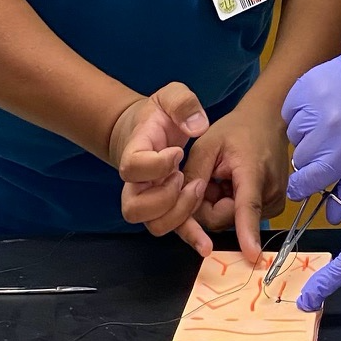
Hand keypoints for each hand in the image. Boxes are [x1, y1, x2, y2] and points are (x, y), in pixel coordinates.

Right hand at [111, 83, 208, 243]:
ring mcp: (148, 199)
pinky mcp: (165, 209)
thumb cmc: (160, 115)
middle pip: (135, 208)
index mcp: (134, 152)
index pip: (133, 167)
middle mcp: (135, 183)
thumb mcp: (171, 96)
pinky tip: (207, 244)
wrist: (150, 132)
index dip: (156, 164)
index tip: (177, 152)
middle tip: (185, 178)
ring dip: (180, 214)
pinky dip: (190, 237)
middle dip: (166, 197)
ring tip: (198, 190)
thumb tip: (196, 126)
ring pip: (153, 224)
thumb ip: (182, 104)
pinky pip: (173, 229)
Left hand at [182, 99, 290, 260]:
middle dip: (209, 204)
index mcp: (253, 174)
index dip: (248, 232)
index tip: (253, 255)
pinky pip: (240, 217)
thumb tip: (184, 208)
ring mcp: (274, 203)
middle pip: (226, 219)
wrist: (268, 120)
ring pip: (231, 220)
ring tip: (224, 176)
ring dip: (219, 203)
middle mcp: (269, 194)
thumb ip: (194, 175)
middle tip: (211, 177)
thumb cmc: (236, 129)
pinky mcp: (274, 207)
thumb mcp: (207, 144)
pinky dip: (231, 203)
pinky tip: (234, 182)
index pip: (247, 208)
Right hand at [281, 26, 340, 219]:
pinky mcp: (304, 87)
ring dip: (306, 134)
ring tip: (328, 120)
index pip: (309, 181)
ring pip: (293, 136)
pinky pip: (289, 112)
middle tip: (329, 143)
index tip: (302, 186)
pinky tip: (320, 105)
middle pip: (300, 160)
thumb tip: (331, 218)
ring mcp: (315, 106)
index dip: (303, 187)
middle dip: (311, 158)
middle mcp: (329, 129)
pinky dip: (299, 113)